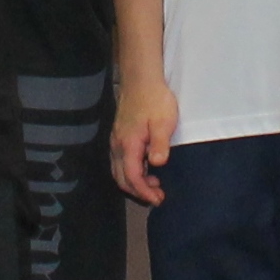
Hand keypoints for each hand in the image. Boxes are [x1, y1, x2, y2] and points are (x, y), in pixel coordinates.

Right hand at [111, 75, 178, 206]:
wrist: (141, 79)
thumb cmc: (154, 99)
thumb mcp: (163, 122)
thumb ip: (159, 144)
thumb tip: (157, 164)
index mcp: (128, 145)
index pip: (132, 177)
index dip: (144, 192)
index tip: (159, 199)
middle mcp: (117, 146)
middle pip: (122, 179)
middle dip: (139, 192)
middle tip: (158, 196)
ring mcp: (116, 140)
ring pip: (119, 171)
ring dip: (135, 182)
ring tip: (154, 184)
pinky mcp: (119, 136)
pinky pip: (120, 162)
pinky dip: (132, 172)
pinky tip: (147, 168)